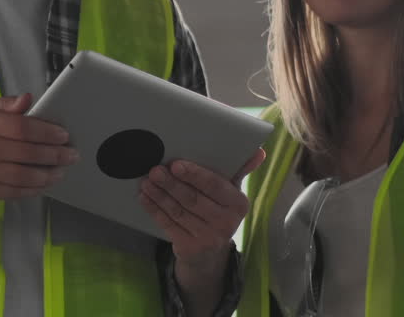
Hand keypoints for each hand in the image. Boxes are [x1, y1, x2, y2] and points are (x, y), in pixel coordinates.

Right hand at [0, 93, 78, 200]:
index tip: (63, 135)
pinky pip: (15, 192)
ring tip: (61, 170)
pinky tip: (44, 183)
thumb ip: (7, 104)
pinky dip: (33, 189)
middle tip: (71, 154)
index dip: (47, 132)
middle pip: (28, 153)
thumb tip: (29, 99)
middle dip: (55, 155)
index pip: (23, 128)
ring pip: (24, 176)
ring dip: (48, 174)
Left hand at [139, 148, 266, 312]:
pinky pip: (168, 224)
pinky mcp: (190, 248)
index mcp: (238, 204)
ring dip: (160, 195)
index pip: (215, 186)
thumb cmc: (218, 209)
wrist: (208, 252)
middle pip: (193, 199)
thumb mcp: (230, 191)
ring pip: (178, 211)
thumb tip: (259, 151)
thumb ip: (240, 169)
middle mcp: (227, 223)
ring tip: (146, 180)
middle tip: (155, 170)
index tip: (176, 164)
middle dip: (171, 183)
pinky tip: (144, 197)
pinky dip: (154, 209)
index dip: (195, 175)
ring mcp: (209, 238)